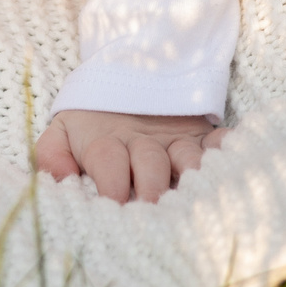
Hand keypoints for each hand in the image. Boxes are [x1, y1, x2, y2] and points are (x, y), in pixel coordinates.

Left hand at [33, 109, 227, 203]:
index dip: (111, 185)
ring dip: (192, 177)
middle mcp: (143, 143)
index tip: (113, 207)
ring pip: (187, 158)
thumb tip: (57, 180)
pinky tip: (233, 162)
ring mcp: (174, 140)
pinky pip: (218, 142)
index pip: (109, 164)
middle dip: (152, 190)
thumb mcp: (63, 131)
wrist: (127, 73)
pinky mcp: (200, 137)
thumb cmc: (91, 119)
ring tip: (196, 197)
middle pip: (150, 165)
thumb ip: (52, 154)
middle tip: (154, 213)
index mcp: (106, 144)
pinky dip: (227, 151)